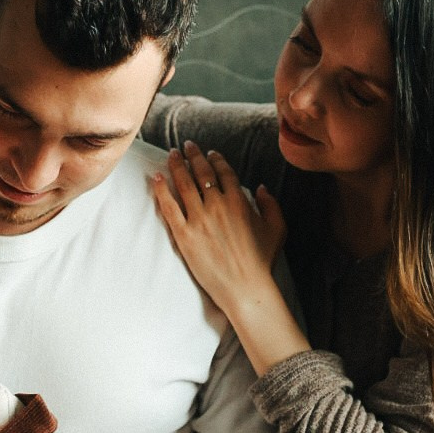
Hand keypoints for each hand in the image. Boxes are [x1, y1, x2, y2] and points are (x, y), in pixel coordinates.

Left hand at [151, 141, 285, 313]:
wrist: (245, 287)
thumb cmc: (262, 260)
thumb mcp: (277, 228)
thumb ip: (270, 204)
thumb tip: (260, 187)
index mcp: (238, 201)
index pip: (223, 172)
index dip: (214, 159)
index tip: (209, 153)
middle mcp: (217, 205)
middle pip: (201, 173)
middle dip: (193, 155)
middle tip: (185, 146)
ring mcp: (199, 220)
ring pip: (183, 185)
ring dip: (176, 166)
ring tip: (171, 155)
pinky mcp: (184, 235)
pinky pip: (169, 207)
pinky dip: (161, 190)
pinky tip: (156, 178)